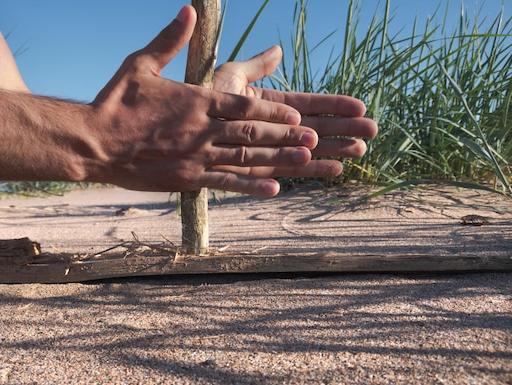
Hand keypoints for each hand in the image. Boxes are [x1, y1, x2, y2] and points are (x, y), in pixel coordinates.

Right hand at [88, 6, 317, 196]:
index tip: (296, 114)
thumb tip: (189, 9)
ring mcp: (196, 156)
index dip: (272, 111)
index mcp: (195, 101)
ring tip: (306, 159)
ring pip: (245, 158)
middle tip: (315, 138)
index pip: (243, 106)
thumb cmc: (115, 102)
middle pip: (251, 133)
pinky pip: (225, 183)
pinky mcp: (187, 179)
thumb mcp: (141, 63)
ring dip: (278, 158)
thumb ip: (169, 39)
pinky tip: (274, 188)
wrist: (92, 143)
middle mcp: (201, 130)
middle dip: (285, 135)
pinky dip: (251, 186)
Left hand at [213, 45, 377, 177]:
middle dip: (342, 129)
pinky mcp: (256, 169)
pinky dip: (311, 170)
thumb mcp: (230, 77)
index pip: (307, 105)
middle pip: (314, 129)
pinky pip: (287, 169)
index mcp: (268, 106)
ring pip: (306, 150)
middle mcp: (271, 129)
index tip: (359, 107)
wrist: (176, 128)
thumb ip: (256, 67)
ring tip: (361, 150)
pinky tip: (335, 170)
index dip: (333, 106)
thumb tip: (278, 51)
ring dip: (334, 150)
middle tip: (372, 130)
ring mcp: (266, 149)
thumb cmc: (198, 99)